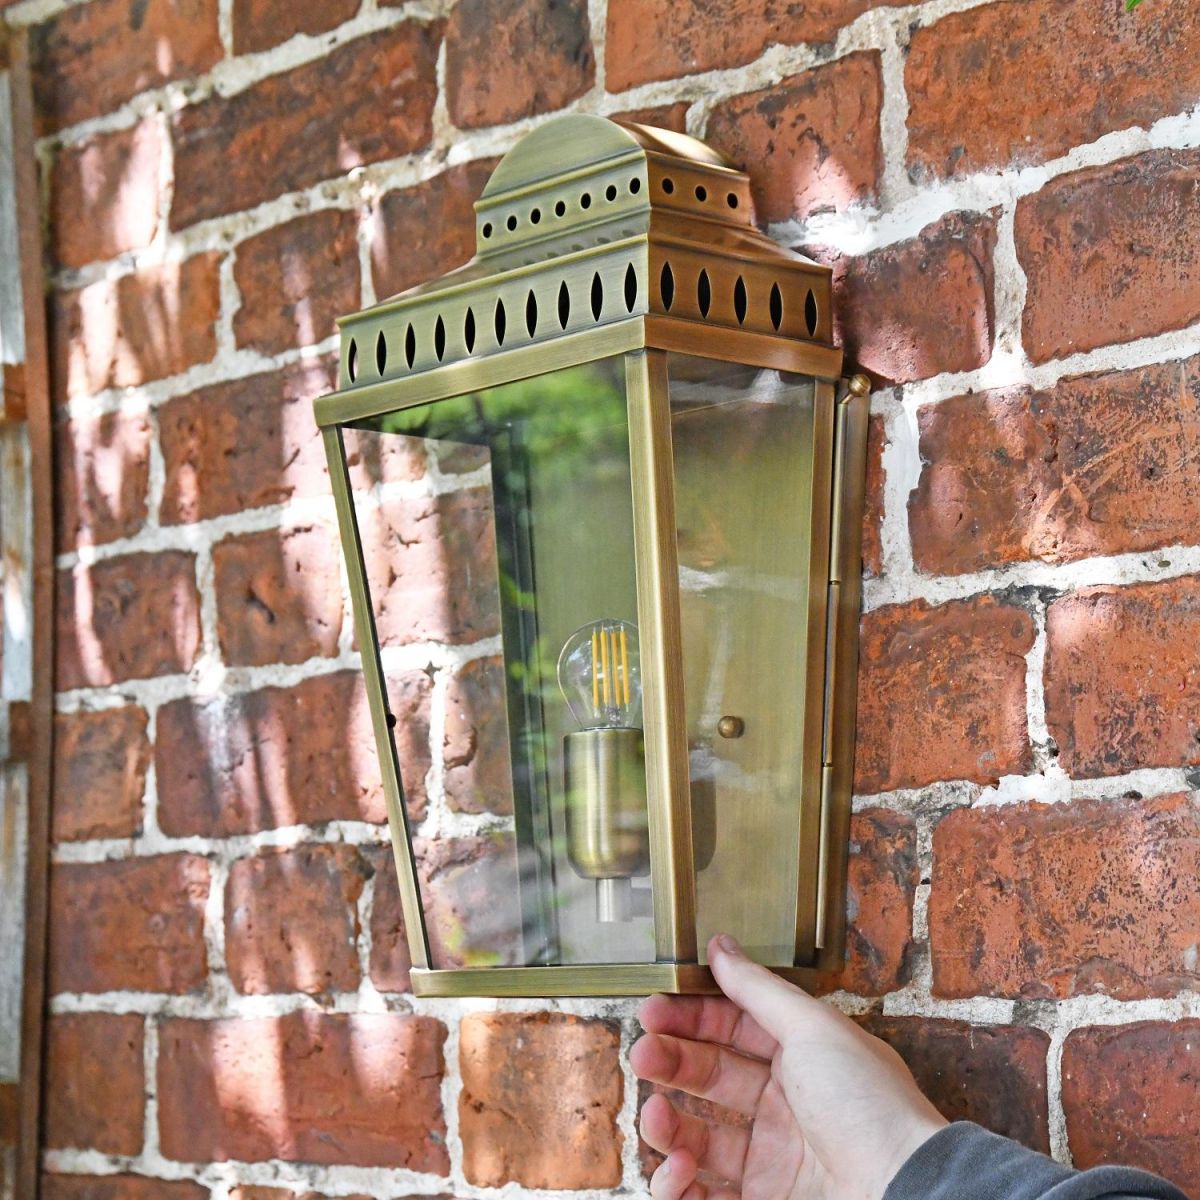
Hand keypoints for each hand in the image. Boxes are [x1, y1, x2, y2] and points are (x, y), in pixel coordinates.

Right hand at [630, 934, 945, 1199]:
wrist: (906, 1193)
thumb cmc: (871, 1108)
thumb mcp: (814, 1029)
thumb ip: (759, 989)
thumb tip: (720, 946)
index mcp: (801, 1058)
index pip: (732, 1029)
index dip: (692, 1017)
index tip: (655, 1010)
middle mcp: (783, 1107)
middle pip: (709, 1077)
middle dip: (670, 1061)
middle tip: (643, 1052)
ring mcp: (771, 1160)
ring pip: (696, 1135)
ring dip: (665, 1122)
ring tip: (657, 1114)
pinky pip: (700, 1193)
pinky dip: (676, 1183)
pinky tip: (678, 1169)